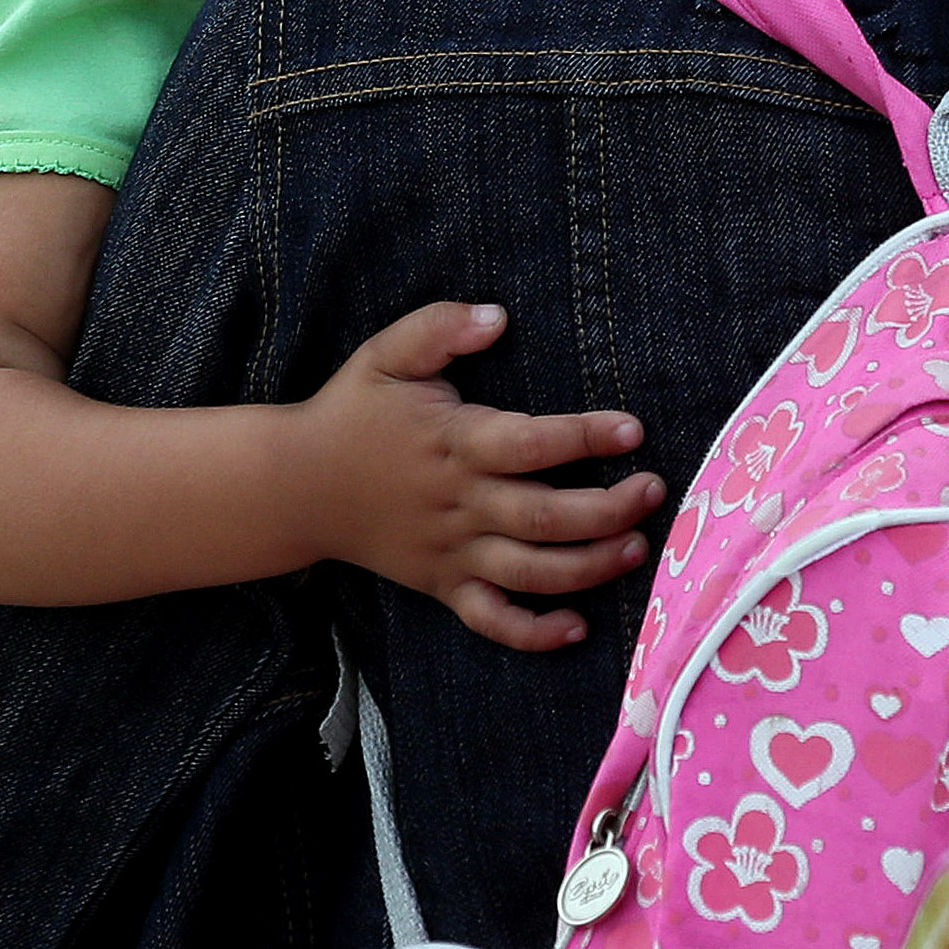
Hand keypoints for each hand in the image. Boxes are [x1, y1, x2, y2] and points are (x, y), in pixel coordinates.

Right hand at [293, 302, 665, 649]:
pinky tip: (576, 627)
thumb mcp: (385, 355)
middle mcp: (460, 503)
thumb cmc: (352, 414)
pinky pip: (491, 619)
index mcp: (454, 443)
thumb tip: (498, 315)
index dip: (585, 438)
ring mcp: (452, 552)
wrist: (294, 487)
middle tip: (653, 490)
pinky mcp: (442, 586)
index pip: (531, 444)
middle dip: (608, 509)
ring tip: (635, 548)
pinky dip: (533, 632)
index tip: (631, 429)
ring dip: (589, 567)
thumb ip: (439, 328)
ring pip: (531, 573)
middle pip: (545, 517)